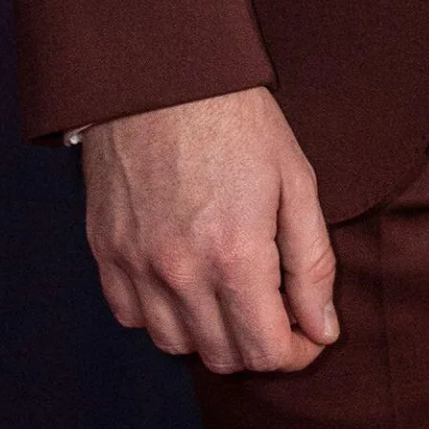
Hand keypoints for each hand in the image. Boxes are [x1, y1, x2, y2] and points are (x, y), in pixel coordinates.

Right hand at [81, 84, 338, 373]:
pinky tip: (185, 277)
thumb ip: (312, 264)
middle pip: (222, 356)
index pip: (264, 352)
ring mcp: (136, 265)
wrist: (163, 72)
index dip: (296, 352)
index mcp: (234, 255)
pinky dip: (163, 312)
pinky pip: (133, 317)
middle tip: (275, 306)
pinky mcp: (106, 252)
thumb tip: (323, 330)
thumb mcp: (296, 179)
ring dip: (210, 332)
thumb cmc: (238, 119)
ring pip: (176, 344)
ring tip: (230, 289)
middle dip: (258, 343)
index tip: (308, 332)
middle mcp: (180, 272)